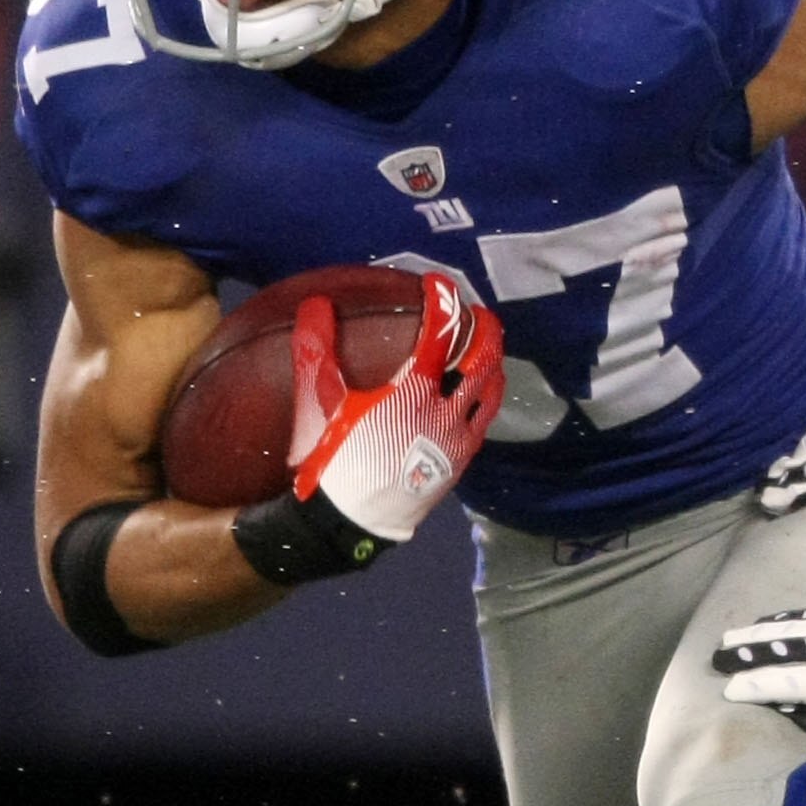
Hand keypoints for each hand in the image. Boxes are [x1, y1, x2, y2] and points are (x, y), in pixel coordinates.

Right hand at [288, 273, 502, 542]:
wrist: (350, 520)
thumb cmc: (334, 459)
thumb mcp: (322, 404)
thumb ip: (318, 352)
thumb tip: (315, 305)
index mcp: (412, 392)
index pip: (439, 334)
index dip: (442, 303)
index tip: (440, 284)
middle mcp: (445, 413)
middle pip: (481, 360)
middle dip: (485, 331)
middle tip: (478, 314)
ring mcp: (457, 440)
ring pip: (490, 393)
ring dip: (491, 365)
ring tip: (486, 350)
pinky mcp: (460, 462)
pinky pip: (483, 422)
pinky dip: (485, 400)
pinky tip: (476, 396)